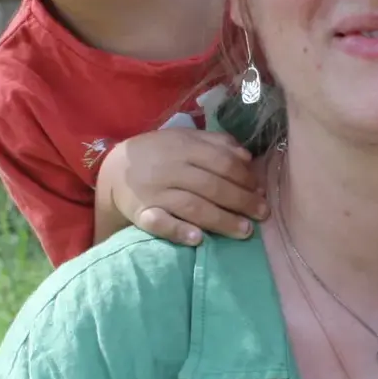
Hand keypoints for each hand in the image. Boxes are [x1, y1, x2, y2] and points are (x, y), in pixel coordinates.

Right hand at [98, 129, 263, 246]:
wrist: (114, 170)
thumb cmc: (159, 154)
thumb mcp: (184, 139)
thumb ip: (216, 144)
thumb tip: (248, 158)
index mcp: (183, 146)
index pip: (222, 163)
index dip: (245, 178)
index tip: (261, 191)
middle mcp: (170, 168)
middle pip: (212, 186)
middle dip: (242, 201)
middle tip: (263, 214)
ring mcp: (154, 192)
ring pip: (192, 206)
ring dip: (221, 220)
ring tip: (245, 231)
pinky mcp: (140, 212)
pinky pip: (159, 223)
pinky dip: (178, 231)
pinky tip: (198, 239)